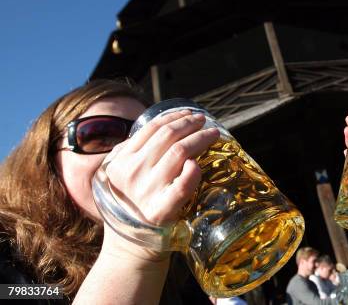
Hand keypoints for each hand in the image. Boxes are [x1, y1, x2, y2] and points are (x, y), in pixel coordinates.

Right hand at [101, 110, 219, 261]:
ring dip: (200, 139)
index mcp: (121, 162)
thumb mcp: (123, 176)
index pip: (151, 129)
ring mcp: (148, 191)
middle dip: (190, 124)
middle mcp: (132, 173)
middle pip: (168, 137)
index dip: (174, 117)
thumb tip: (163, 125)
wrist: (130, 247)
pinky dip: (194, 171)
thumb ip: (133, 152)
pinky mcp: (162, 209)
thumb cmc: (133, 205)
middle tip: (204, 121)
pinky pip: (183, 185)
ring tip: (213, 134)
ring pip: (179, 153)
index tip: (190, 113)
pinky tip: (200, 164)